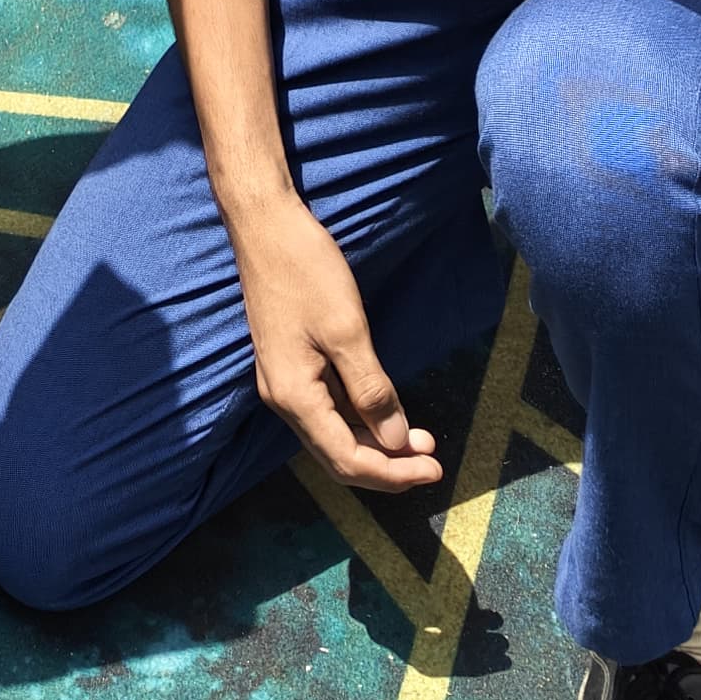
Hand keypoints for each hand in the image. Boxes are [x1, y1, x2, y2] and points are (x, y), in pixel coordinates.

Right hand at [232, 186, 442, 495]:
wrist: (265, 225)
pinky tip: (386, 411)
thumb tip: (395, 442)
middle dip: (387, 464)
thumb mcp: (347, 330)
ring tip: (419, 440)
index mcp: (294, 397)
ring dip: (376, 443)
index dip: (392, 474)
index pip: (347, 460)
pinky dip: (360, 418)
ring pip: (333, 434)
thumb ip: (370, 391)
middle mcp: (284, 400)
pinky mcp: (291, 364)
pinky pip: (328, 409)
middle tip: (433, 460)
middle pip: (338, 455)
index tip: (435, 470)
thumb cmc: (306, 271)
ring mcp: (285, 382)